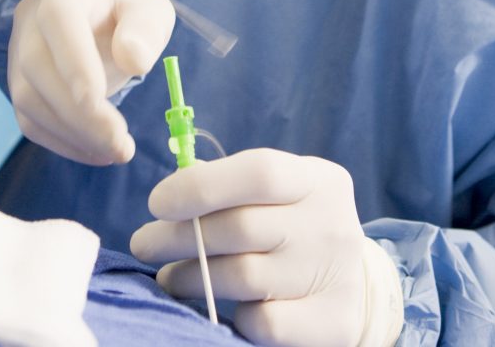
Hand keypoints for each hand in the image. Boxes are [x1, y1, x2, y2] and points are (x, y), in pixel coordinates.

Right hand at [7, 0, 174, 165]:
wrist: (102, 12)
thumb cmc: (129, 9)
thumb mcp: (151, 8)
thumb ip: (146, 27)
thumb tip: (133, 59)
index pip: (58, 18)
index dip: (72, 61)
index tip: (97, 101)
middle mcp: (31, 14)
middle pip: (37, 65)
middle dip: (77, 113)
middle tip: (120, 144)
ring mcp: (18, 48)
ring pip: (28, 98)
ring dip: (71, 134)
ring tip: (117, 151)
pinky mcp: (19, 81)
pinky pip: (29, 119)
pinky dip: (62, 141)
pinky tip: (96, 151)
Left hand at [130, 149, 404, 346]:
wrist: (350, 283)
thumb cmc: (295, 225)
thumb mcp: (280, 193)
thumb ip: (234, 186)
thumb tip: (174, 192)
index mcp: (320, 180)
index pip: (259, 172)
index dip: (201, 186)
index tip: (156, 202)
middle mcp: (333, 223)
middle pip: (241, 227)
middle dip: (179, 236)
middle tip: (144, 242)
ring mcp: (336, 274)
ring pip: (243, 276)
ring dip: (191, 277)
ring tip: (167, 275)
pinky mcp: (333, 322)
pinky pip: (264, 321)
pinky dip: (234, 315)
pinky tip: (219, 307)